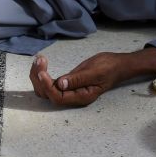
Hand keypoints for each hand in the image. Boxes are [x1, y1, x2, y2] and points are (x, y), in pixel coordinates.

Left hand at [28, 48, 155, 107]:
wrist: (117, 64)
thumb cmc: (108, 68)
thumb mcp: (94, 72)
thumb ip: (77, 79)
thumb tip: (59, 84)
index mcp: (80, 97)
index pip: (58, 97)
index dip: (47, 86)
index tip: (42, 72)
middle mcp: (72, 96)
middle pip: (47, 94)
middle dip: (39, 79)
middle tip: (40, 60)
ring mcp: (69, 89)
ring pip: (45, 88)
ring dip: (38, 75)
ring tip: (39, 59)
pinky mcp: (67, 82)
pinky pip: (50, 81)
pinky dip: (42, 72)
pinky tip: (41, 61)